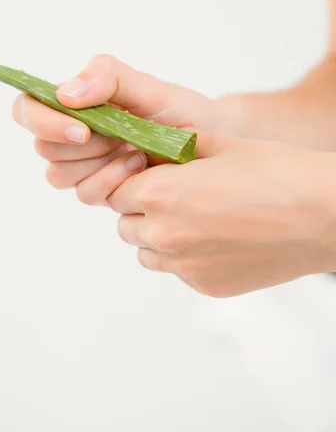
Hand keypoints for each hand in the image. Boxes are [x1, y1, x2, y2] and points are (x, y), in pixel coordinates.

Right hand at [12, 54, 216, 191]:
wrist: (213, 142)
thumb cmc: (180, 110)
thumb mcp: (149, 86)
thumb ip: (107, 78)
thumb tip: (64, 95)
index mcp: (75, 103)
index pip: (28, 108)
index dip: (42, 121)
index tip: (82, 128)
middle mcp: (74, 135)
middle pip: (43, 148)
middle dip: (81, 145)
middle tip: (120, 136)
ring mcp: (87, 165)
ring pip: (59, 176)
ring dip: (96, 165)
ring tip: (136, 150)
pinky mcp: (102, 189)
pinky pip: (86, 194)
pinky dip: (111, 182)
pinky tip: (140, 167)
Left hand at [102, 135, 335, 296]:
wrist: (324, 216)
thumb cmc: (277, 173)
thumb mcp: (221, 145)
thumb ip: (176, 147)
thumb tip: (156, 147)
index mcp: (160, 193)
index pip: (115, 191)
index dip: (131, 181)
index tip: (148, 176)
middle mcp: (163, 234)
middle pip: (126, 224)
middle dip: (140, 209)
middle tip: (172, 196)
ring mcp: (184, 266)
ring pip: (146, 253)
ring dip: (157, 236)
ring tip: (194, 219)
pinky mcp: (206, 286)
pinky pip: (178, 271)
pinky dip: (186, 257)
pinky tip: (218, 239)